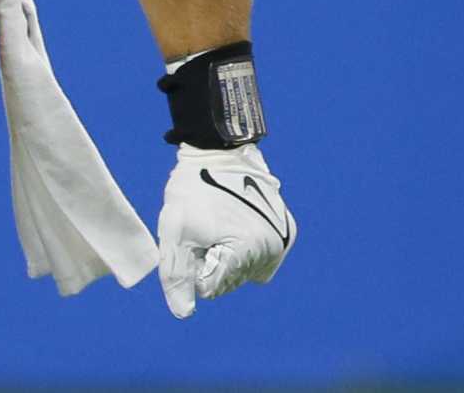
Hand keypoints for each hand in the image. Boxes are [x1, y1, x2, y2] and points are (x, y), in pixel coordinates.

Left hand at [157, 143, 296, 317]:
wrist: (220, 151)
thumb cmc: (193, 190)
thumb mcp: (175, 232)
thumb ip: (177, 276)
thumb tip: (184, 312)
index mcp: (244, 252)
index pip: (210, 288)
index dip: (194, 263)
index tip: (194, 237)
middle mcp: (271, 251)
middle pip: (230, 281)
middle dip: (212, 261)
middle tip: (206, 228)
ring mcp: (283, 241)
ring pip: (246, 272)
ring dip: (229, 256)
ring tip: (221, 223)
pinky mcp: (288, 232)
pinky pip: (261, 256)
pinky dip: (247, 247)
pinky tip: (236, 222)